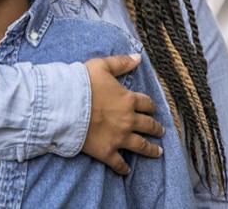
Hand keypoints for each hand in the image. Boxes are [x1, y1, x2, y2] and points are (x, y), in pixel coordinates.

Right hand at [82, 55, 163, 174]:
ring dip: (150, 149)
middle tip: (160, 131)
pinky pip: (119, 163)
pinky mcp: (107, 151)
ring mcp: (119, 137)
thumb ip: (121, 62)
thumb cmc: (83, 83)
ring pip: (140, 145)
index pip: (146, 103)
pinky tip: (127, 170)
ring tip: (158, 152)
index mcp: (128, 99)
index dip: (150, 106)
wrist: (67, 106)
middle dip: (155, 128)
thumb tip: (138, 57)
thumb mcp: (102, 66)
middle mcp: (128, 120)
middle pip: (147, 125)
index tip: (152, 109)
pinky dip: (123, 168)